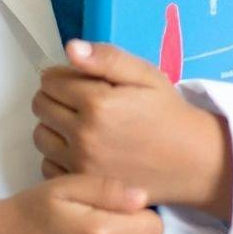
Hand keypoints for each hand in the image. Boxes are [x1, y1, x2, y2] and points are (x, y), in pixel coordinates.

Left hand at [32, 39, 232, 223]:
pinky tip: (78, 150)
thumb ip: (107, 58)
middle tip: (78, 101)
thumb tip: (71, 48)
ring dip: (52, 126)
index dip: (62, 75)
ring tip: (78, 124)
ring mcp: (81, 164)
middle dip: (55, 97)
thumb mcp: (145, 76)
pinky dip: (56, 156)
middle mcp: (84, 135)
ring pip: (40, 136)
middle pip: (40, 106)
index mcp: (97, 103)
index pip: (49, 80)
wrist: (192, 161)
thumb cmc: (168, 114)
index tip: (79, 80)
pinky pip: (47, 165)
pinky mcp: (83, 185)